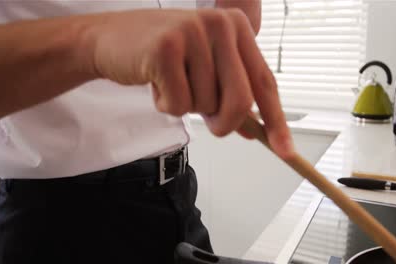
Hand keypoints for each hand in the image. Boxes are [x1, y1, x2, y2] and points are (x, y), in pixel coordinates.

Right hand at [85, 8, 293, 157]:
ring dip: (188, 107)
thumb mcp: (205, 72)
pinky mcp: (166, 48)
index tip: (286, 152)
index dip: (276, 121)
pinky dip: (167, 105)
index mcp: (237, 26)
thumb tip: (255, 129)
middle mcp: (220, 24)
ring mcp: (193, 33)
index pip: (265, 82)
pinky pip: (180, 104)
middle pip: (241, 101)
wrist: (110, 40)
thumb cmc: (163, 57)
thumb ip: (231, 96)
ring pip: (207, 105)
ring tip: (171, 83)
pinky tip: (155, 84)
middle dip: (224, 123)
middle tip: (209, 122)